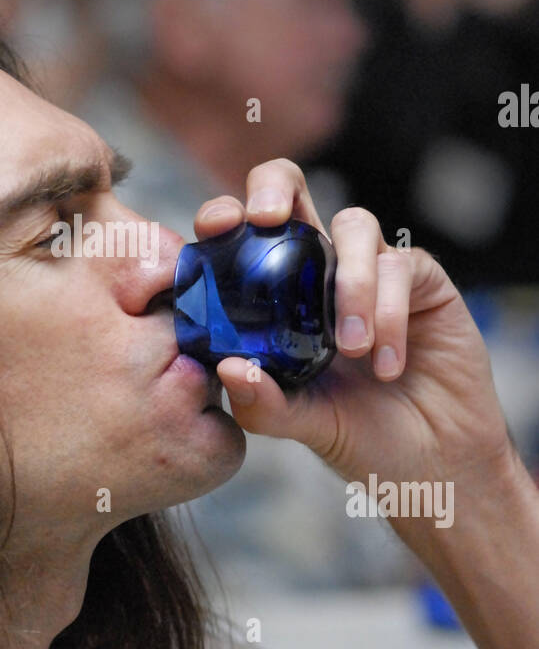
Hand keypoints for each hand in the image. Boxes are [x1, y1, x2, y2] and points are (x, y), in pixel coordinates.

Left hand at [193, 160, 514, 539]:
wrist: (431, 461)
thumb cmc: (359, 436)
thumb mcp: (301, 424)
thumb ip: (263, 403)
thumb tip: (228, 368)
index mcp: (276, 292)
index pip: (242, 234)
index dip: (224, 214)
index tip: (216, 228)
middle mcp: (320, 268)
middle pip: (290, 188)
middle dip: (273, 187)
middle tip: (265, 220)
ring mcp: (371, 267)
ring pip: (353, 225)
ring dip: (348, 284)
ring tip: (350, 350)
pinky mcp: (421, 279)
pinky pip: (400, 266)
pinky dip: (388, 313)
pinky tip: (387, 365)